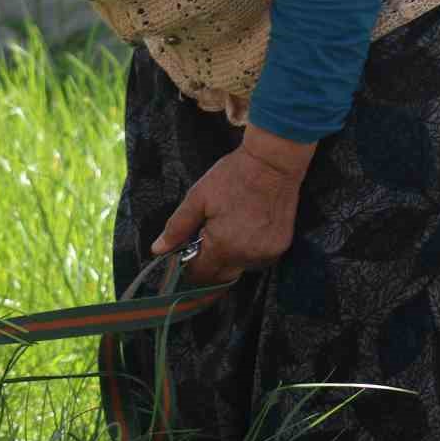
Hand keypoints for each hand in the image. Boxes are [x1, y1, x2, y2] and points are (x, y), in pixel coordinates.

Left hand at [151, 125, 314, 285]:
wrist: (272, 163)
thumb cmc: (232, 177)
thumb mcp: (197, 198)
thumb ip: (177, 227)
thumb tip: (158, 250)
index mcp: (223, 246)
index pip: (201, 275)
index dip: (189, 269)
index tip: (184, 257)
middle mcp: (247, 256)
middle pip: (221, 277)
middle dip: (208, 267)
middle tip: (201, 245)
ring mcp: (267, 253)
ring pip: (240, 269)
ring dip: (228, 260)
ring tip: (223, 232)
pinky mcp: (281, 246)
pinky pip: (258, 260)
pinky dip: (246, 253)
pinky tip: (242, 233)